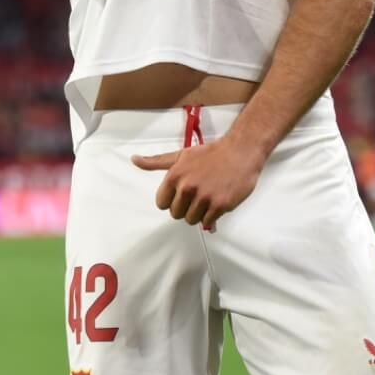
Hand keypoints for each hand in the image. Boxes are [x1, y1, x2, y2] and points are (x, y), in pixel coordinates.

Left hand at [132, 136, 265, 229]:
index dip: (171, 200)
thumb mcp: (181, 155)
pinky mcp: (220, 205)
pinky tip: (216, 202)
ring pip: (191, 220)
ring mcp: (204, 197)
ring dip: (199, 213)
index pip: (162, 204)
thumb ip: (156, 161)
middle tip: (197, 194)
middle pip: (176, 214)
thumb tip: (134, 159)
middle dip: (185, 207)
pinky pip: (207, 222)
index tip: (182, 194)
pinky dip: (211, 216)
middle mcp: (187, 187)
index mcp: (175, 176)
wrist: (240, 152)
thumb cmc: (210, 153)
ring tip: (207, 198)